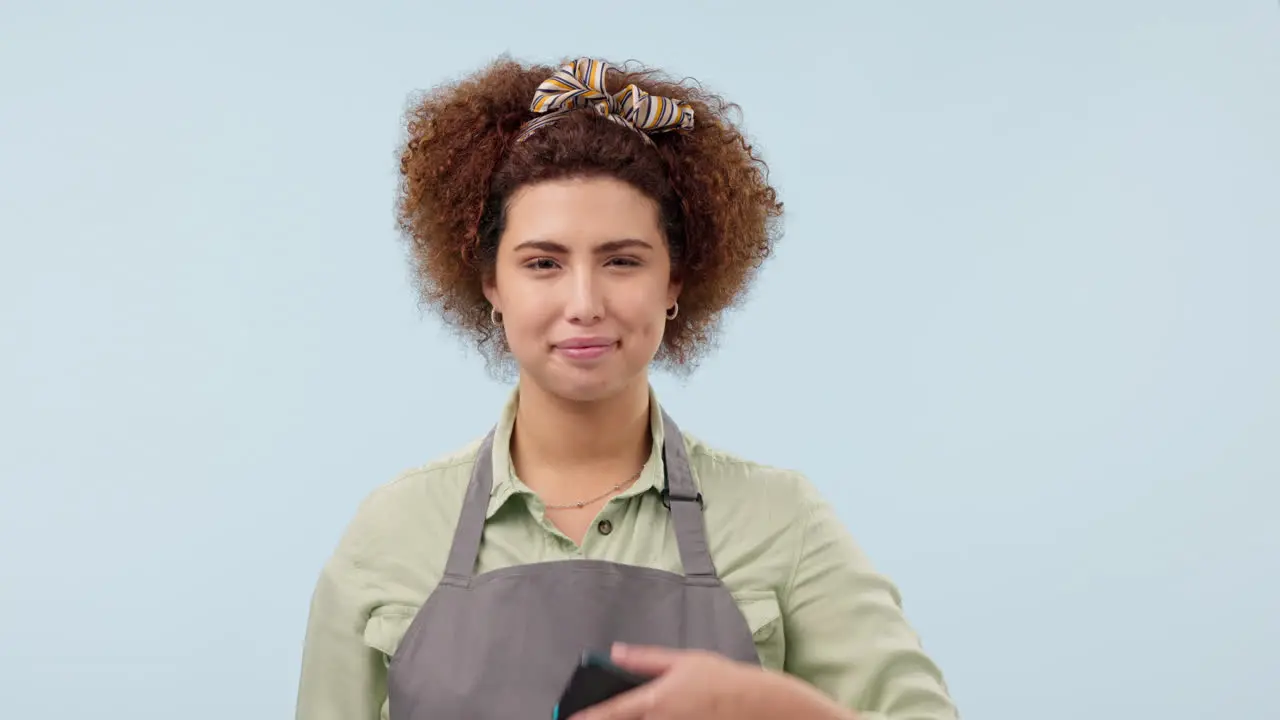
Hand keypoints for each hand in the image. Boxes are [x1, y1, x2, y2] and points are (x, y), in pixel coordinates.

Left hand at [566, 643, 764, 719]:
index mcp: (655, 699)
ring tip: (613, 717)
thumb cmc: (720, 679)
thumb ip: (645, 659)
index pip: (613, 711)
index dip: (589, 717)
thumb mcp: (682, 660)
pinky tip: (645, 718)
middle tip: (585, 719)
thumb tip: (615, 652)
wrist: (756, 706)